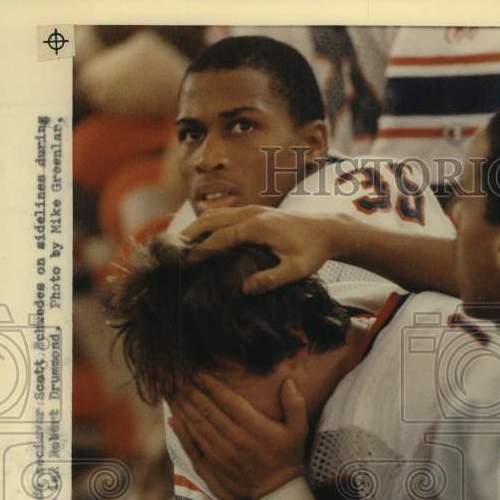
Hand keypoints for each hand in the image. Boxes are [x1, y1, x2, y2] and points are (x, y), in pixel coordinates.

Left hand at [169, 373, 307, 499]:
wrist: (276, 491)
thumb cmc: (287, 457)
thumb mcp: (299, 430)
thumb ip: (294, 404)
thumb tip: (288, 381)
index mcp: (254, 426)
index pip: (228, 400)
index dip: (211, 385)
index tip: (199, 374)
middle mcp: (235, 438)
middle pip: (208, 410)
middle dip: (192, 392)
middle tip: (179, 379)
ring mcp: (222, 453)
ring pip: (198, 426)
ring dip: (184, 408)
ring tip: (173, 394)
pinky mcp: (214, 466)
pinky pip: (194, 446)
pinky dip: (182, 432)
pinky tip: (174, 420)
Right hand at [180, 205, 339, 292]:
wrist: (328, 230)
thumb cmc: (313, 252)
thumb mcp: (296, 270)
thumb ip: (272, 279)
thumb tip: (245, 289)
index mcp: (257, 227)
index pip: (220, 238)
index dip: (201, 250)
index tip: (186, 263)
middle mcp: (251, 213)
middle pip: (210, 219)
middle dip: (189, 233)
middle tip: (171, 250)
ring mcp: (252, 210)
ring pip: (215, 214)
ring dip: (196, 226)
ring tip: (179, 243)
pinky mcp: (255, 212)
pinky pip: (225, 215)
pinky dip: (208, 223)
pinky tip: (201, 236)